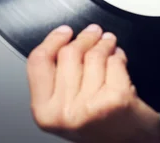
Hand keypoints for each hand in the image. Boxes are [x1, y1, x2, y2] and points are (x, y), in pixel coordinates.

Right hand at [26, 24, 159, 142]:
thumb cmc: (101, 127)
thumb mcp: (66, 109)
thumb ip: (58, 81)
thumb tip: (62, 42)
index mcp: (45, 112)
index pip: (39, 62)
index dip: (53, 40)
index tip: (64, 32)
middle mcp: (64, 112)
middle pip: (69, 54)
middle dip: (85, 38)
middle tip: (94, 33)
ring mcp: (91, 105)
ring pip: (94, 55)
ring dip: (105, 43)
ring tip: (109, 42)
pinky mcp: (116, 98)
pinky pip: (115, 61)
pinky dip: (119, 55)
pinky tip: (119, 58)